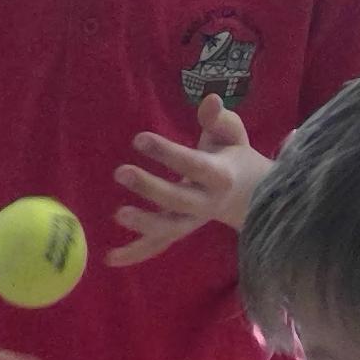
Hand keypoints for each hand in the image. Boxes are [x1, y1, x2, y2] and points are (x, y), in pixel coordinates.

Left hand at [108, 94, 271, 267]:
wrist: (251, 196)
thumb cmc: (234, 157)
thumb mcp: (232, 135)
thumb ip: (220, 119)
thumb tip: (210, 100)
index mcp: (220, 176)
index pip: (193, 165)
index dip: (167, 153)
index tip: (139, 139)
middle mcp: (206, 204)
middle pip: (178, 200)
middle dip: (150, 188)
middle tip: (120, 172)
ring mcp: (191, 222)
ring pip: (168, 229)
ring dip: (143, 225)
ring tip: (117, 215)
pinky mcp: (178, 232)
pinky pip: (157, 245)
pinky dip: (135, 254)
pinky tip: (109, 258)